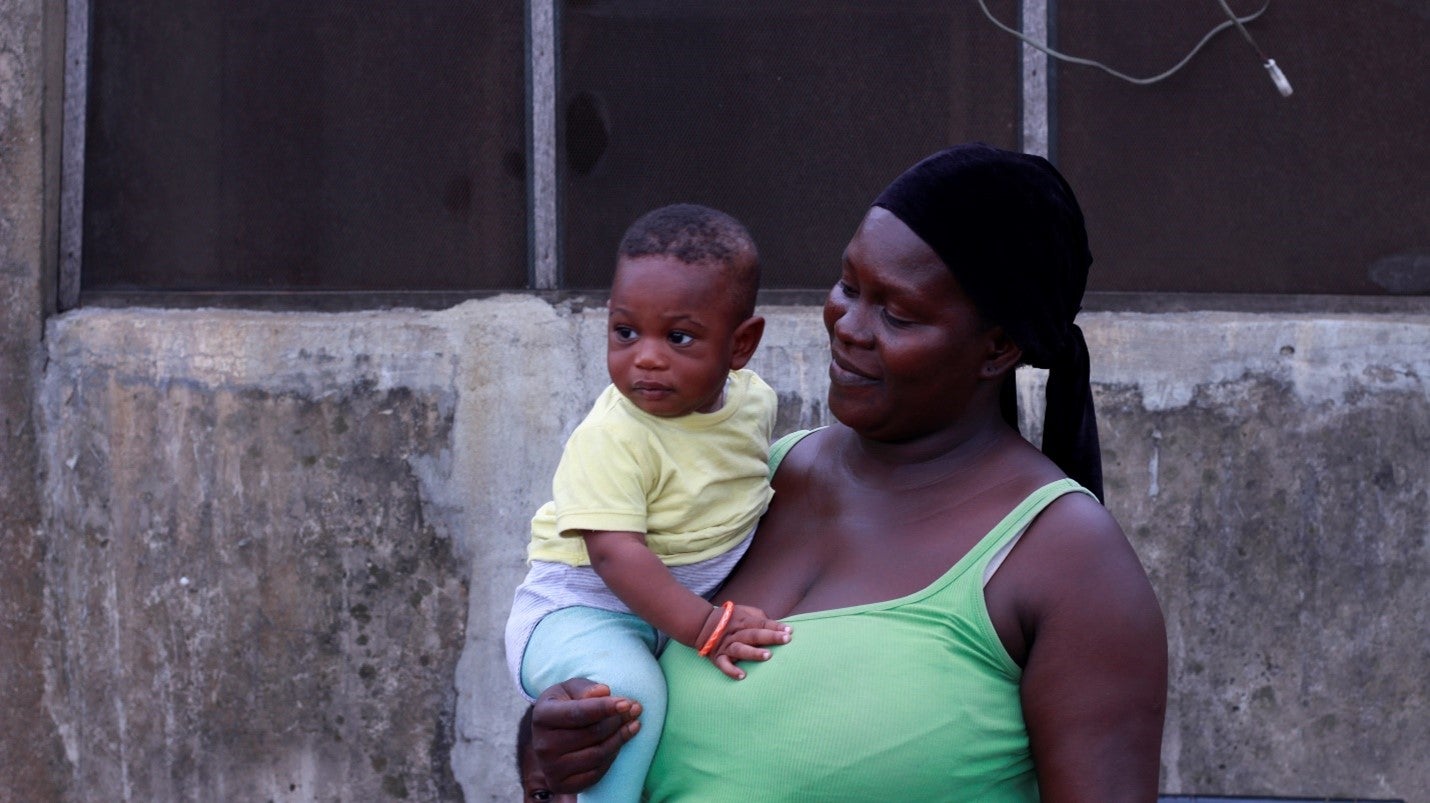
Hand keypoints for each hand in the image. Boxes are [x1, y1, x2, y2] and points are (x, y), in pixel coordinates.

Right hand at [530, 678, 641, 793]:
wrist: (549, 736)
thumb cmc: (565, 705)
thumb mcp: (571, 689)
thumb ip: (586, 688)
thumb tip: (604, 691)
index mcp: (542, 716)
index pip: (578, 713)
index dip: (604, 708)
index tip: (627, 703)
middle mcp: (542, 744)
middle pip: (592, 734)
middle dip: (617, 721)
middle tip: (634, 710)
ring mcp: (550, 767)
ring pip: (597, 754)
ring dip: (620, 738)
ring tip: (632, 724)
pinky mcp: (561, 784)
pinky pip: (596, 773)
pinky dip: (612, 757)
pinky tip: (619, 743)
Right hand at [700, 603, 791, 679]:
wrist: (702, 625)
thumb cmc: (730, 619)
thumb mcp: (743, 611)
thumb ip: (759, 616)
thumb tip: (778, 624)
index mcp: (743, 620)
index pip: (761, 623)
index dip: (775, 626)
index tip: (790, 630)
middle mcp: (735, 633)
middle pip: (753, 634)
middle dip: (770, 637)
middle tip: (786, 639)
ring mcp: (726, 646)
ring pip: (740, 649)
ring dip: (753, 653)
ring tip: (768, 656)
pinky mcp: (718, 657)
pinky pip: (724, 665)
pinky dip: (731, 670)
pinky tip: (742, 676)